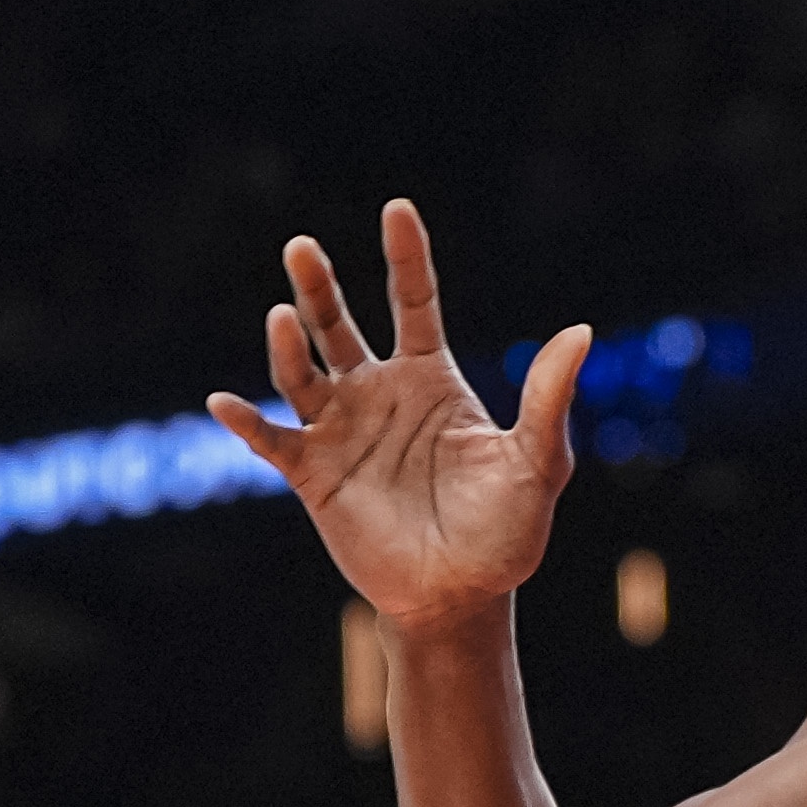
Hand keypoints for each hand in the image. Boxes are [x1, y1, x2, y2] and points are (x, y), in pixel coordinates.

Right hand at [207, 200, 587, 632]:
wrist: (463, 596)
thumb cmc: (506, 532)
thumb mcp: (536, 462)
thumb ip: (547, 399)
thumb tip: (581, 332)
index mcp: (432, 379)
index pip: (414, 302)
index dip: (406, 257)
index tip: (397, 210)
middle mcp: (379, 394)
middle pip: (340, 324)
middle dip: (320, 285)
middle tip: (302, 246)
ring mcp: (342, 431)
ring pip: (303, 372)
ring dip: (288, 344)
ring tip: (283, 315)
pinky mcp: (314, 475)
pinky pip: (273, 441)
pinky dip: (247, 422)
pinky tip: (226, 403)